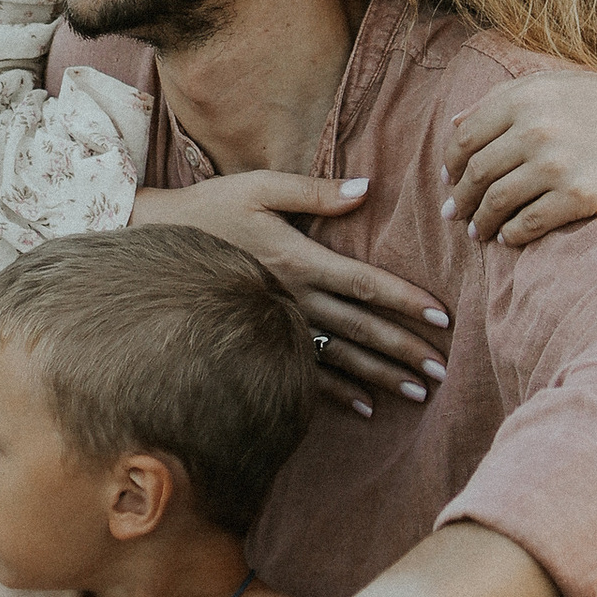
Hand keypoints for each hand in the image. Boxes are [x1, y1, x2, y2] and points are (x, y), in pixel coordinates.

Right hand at [136, 171, 446, 414]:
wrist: (153, 245)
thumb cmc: (210, 208)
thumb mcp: (260, 187)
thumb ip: (314, 192)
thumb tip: (367, 189)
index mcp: (300, 260)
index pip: (365, 283)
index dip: (405, 300)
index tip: (441, 317)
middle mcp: (294, 300)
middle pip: (362, 329)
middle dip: (405, 350)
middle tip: (443, 370)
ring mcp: (277, 325)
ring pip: (340, 358)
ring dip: (382, 377)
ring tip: (419, 393)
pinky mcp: (261, 341)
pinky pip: (306, 373)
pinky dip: (338, 395)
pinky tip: (367, 409)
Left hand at [441, 69, 596, 250]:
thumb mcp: (562, 87)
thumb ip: (506, 98)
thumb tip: (454, 123)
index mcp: (527, 96)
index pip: (465, 137)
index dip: (451, 164)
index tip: (451, 180)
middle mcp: (537, 126)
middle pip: (476, 173)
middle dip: (461, 199)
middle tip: (456, 215)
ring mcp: (558, 163)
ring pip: (496, 202)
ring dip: (481, 223)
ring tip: (479, 233)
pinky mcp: (580, 196)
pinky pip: (527, 224)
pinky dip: (512, 236)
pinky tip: (510, 239)